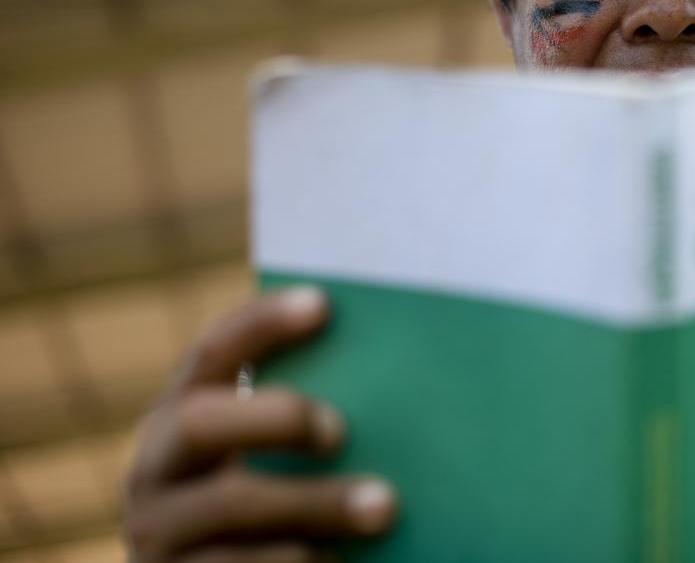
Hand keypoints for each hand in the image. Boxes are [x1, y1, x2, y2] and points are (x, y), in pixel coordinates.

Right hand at [124, 287, 397, 561]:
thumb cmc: (271, 505)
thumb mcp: (268, 457)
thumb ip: (304, 417)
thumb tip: (395, 368)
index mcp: (180, 414)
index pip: (213, 349)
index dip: (262, 323)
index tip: (323, 303)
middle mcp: (154, 468)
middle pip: (202, 422)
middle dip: (279, 417)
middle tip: (343, 430)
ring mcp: (158, 533)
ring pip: (233, 504)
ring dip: (317, 503)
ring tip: (385, 507)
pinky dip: (306, 560)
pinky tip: (346, 558)